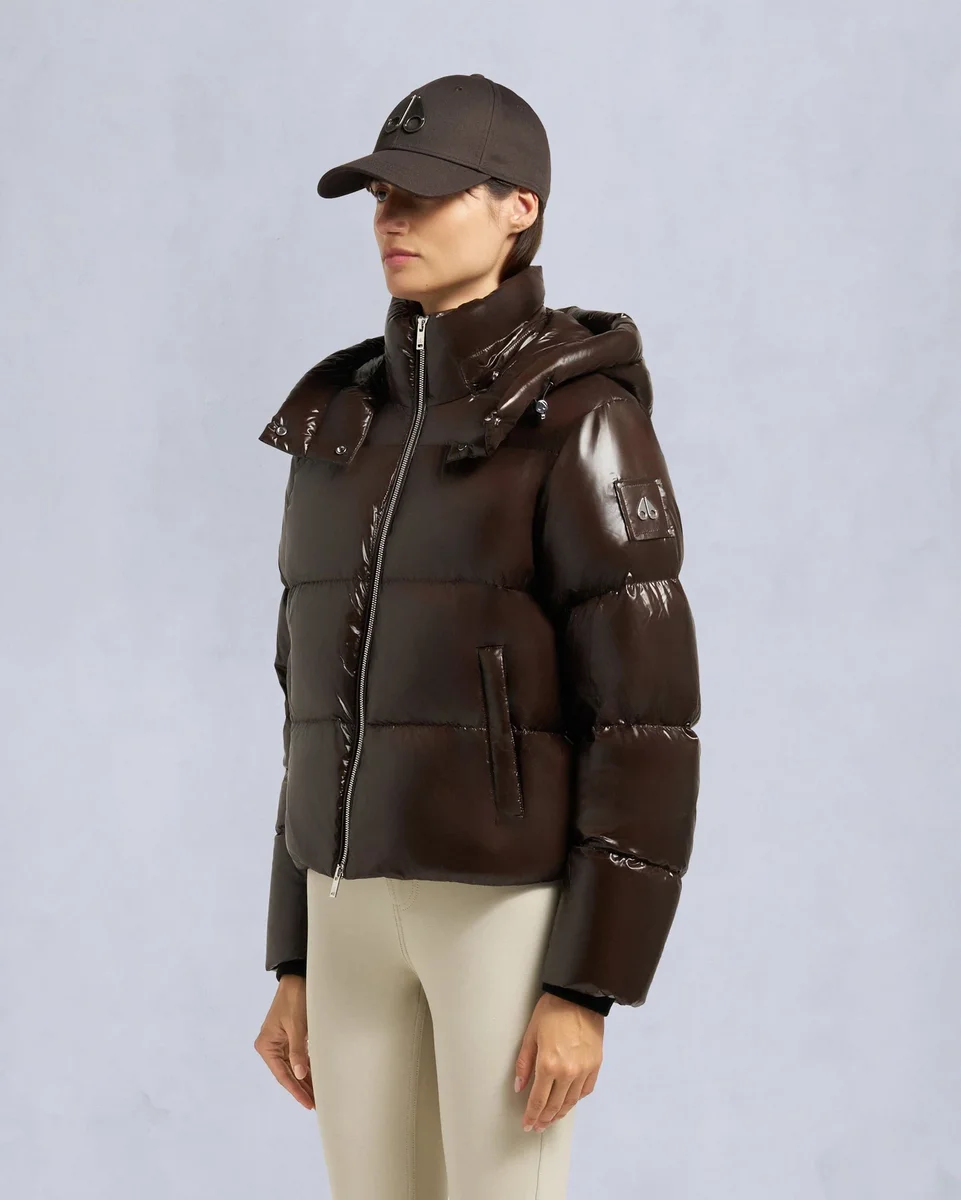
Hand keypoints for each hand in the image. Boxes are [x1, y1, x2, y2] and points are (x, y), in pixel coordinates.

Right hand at [254, 975, 314, 1109]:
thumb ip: (297, 1052)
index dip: (296, 1090)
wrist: (297, 978)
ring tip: (318, 1096)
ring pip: (293, 1068)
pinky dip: (306, 1068)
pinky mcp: (290, 1038)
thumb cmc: (295, 999)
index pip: (282, 1074)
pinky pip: (298, 1058)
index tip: (308, 1103)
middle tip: (316, 1104)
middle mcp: (271, 1046)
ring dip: (305, 1080)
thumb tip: (300, 1075)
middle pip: (287, 1074)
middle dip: (301, 1088)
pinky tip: (315, 1079)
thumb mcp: (297, 1026)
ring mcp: (280, 1043)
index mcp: (266, 1045)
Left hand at [514, 991, 603, 1131]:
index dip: (532, 1115)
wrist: (579, 996)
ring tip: (551, 1118)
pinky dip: (576, 1099)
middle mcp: (568, 1072)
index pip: (538, 1100)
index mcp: (548, 1064)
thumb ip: (524, 1063)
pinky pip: (585, 1090)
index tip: (528, 1124)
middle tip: (538, 1126)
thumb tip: (519, 1086)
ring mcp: (584, 1070)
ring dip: (560, 1112)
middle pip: (554, 1105)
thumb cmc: (552, 1011)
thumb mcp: (531, 1034)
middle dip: (544, 1119)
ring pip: (571, 1101)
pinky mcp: (595, 1065)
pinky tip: (569, 1101)